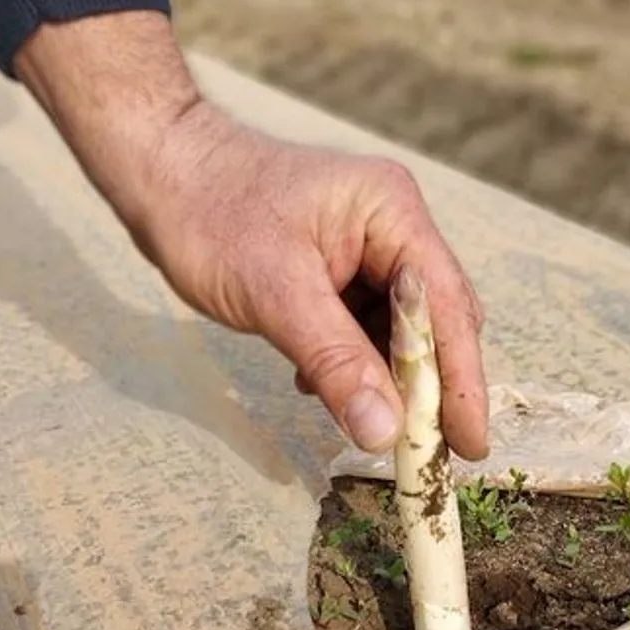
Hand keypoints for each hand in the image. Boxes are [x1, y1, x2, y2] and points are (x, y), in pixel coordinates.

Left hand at [16, 13, 488, 460]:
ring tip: (369, 426)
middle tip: (427, 456)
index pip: (447, 306)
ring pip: (397, 331)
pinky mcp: (335, 269)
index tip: (470, 445)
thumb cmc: (211, 214)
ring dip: (383, 380)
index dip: (462, 381)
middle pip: (434, 321)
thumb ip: (337, 362)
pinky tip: (318, 385)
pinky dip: (350, 364)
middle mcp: (391, 227)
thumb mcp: (276, 296)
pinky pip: (361, 328)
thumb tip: (386, 431)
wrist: (159, 174)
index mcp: (392, 212)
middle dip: (429, 387)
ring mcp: (364, 248)